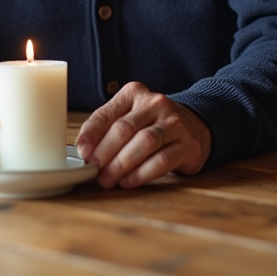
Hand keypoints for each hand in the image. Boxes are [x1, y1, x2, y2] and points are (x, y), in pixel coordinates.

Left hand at [74, 82, 210, 188]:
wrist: (194, 126)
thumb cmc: (151, 125)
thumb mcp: (129, 117)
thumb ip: (107, 129)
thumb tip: (84, 152)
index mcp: (134, 93)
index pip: (107, 113)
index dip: (91, 134)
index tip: (82, 152)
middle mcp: (156, 103)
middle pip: (124, 129)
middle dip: (105, 153)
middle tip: (95, 170)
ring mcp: (174, 123)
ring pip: (144, 143)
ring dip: (121, 165)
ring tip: (108, 179)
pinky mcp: (188, 144)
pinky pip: (162, 160)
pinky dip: (141, 174)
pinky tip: (128, 181)